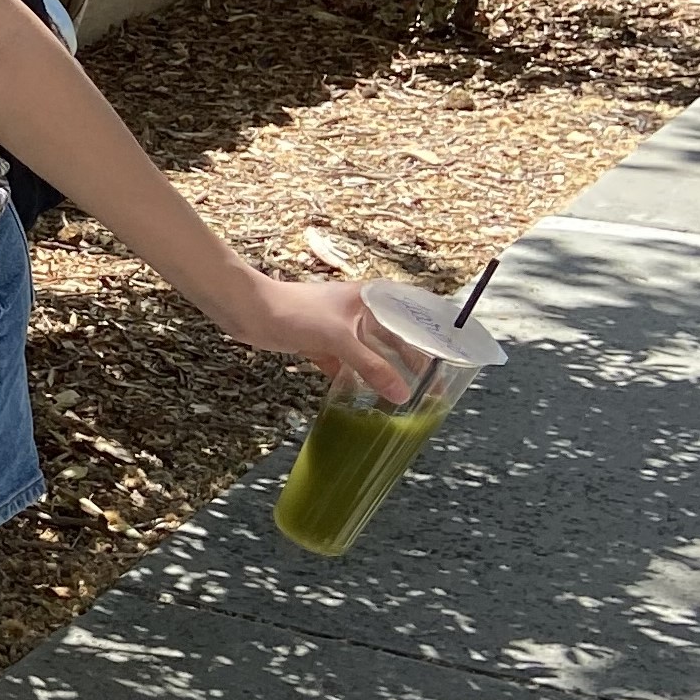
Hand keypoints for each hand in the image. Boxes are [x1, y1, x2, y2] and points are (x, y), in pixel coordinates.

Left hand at [228, 275, 418, 402]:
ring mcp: (340, 330)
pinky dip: (355, 380)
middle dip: (409, 364)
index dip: (431, 339)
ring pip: (370, 355)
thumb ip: (372, 367)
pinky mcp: (322, 345)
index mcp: (371, 300)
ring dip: (382, 375)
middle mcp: (360, 313)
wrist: (248, 311)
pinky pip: (346, 365)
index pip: (411, 318)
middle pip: (393, 341)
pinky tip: (367, 399)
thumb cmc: (295, 312)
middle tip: (430, 391)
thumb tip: (403, 395)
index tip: (450, 362)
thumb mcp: (340, 339)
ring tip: (402, 400)